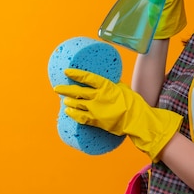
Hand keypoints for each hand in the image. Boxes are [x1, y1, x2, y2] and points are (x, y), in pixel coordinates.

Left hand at [53, 68, 182, 161]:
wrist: (136, 120)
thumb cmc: (133, 103)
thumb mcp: (123, 88)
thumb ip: (112, 85)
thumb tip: (106, 82)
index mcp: (106, 86)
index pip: (87, 78)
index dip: (75, 74)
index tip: (67, 72)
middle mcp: (98, 97)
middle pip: (77, 91)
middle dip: (65, 89)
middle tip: (57, 88)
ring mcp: (95, 110)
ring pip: (76, 104)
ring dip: (69, 101)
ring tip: (64, 100)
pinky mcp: (96, 121)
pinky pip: (80, 117)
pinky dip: (73, 114)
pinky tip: (68, 112)